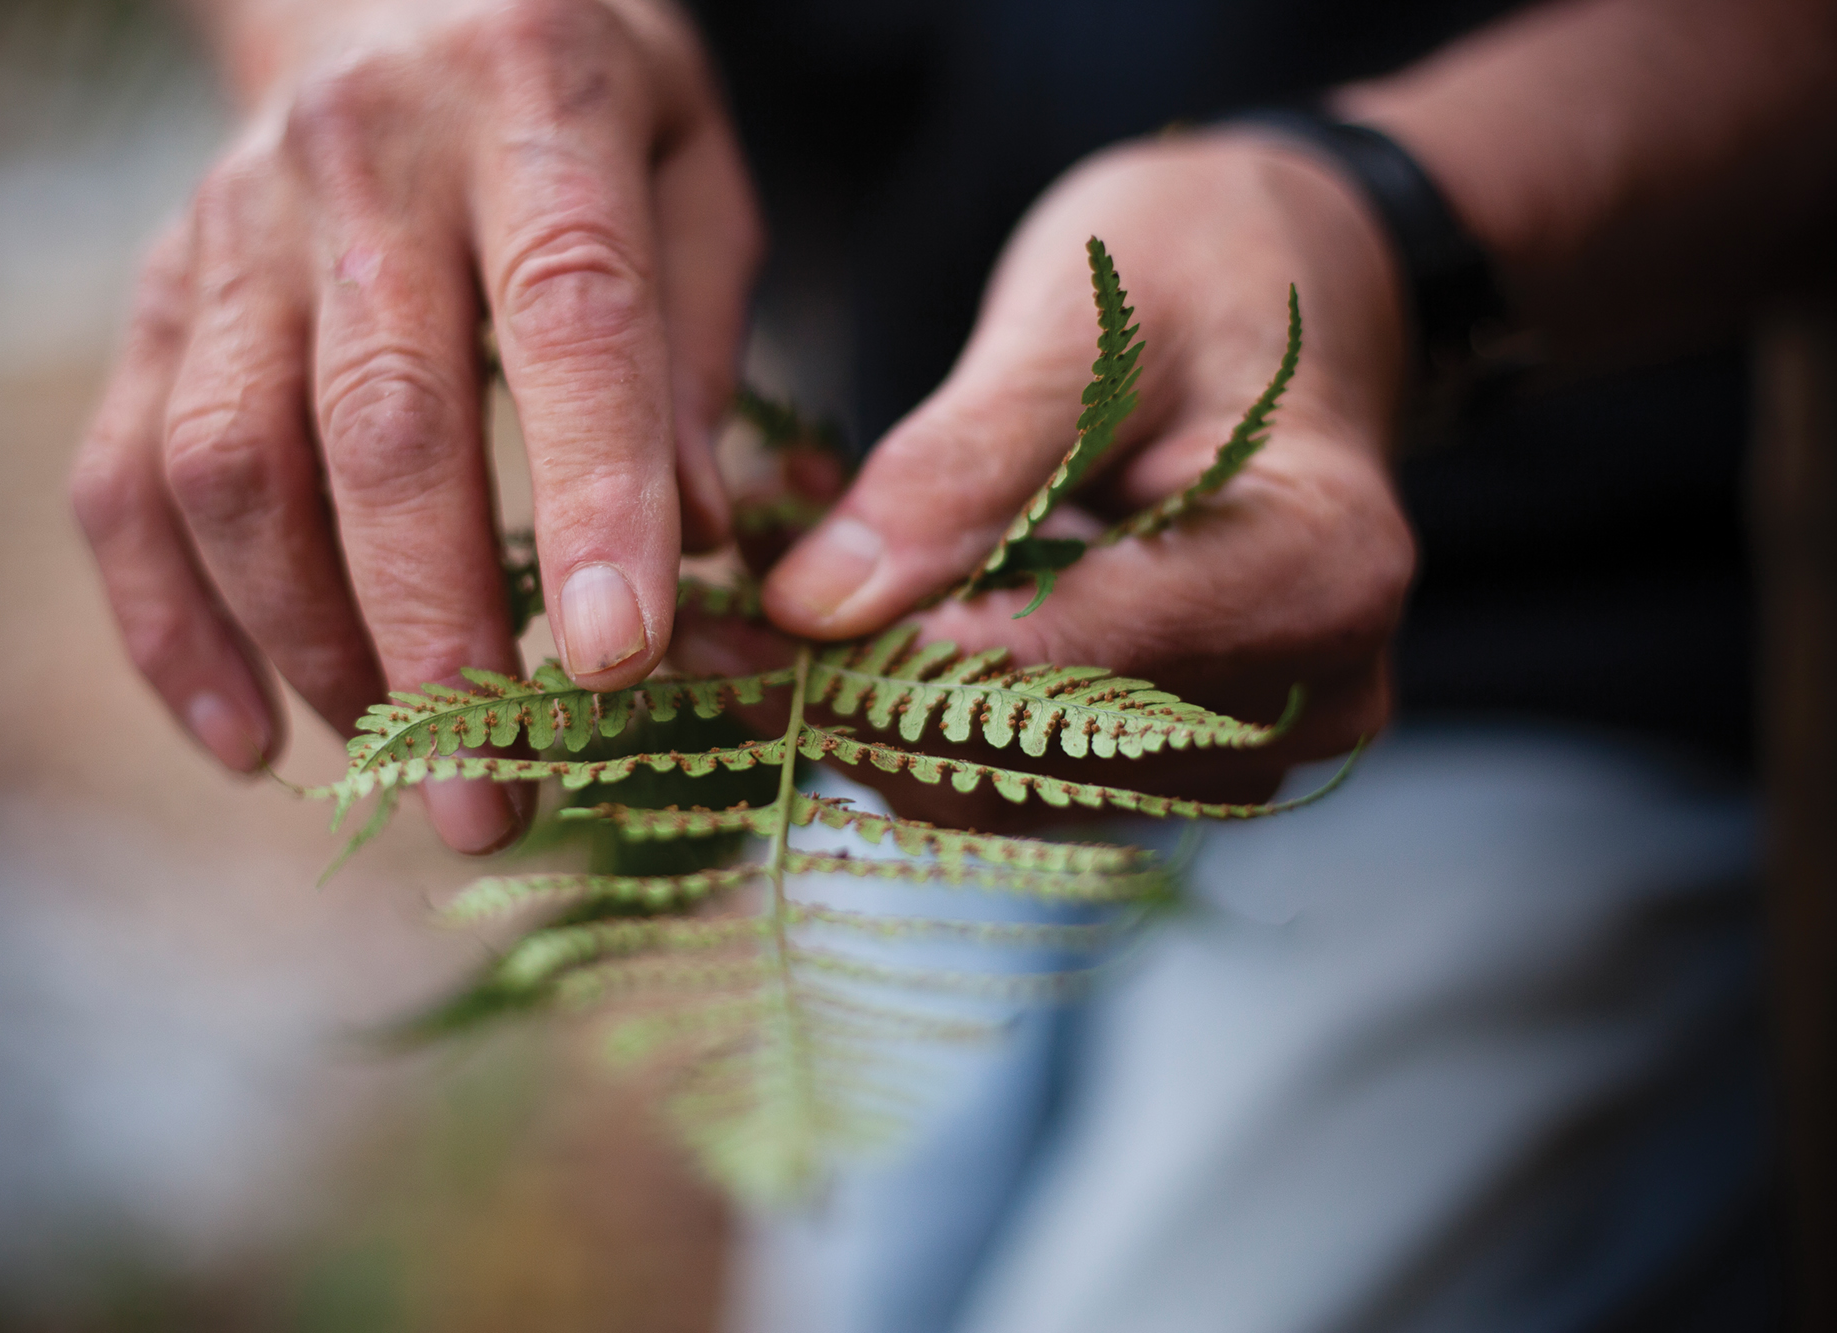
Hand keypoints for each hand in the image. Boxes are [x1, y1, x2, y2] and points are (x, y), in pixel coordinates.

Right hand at [70, 0, 761, 851]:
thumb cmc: (585, 104)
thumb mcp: (694, 176)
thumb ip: (696, 349)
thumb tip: (700, 547)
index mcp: (535, 104)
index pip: (569, 314)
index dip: (593, 493)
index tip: (623, 660)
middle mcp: (363, 159)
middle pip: (379, 423)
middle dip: (438, 634)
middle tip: (496, 796)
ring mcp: (235, 232)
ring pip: (233, 464)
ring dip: (311, 644)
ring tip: (402, 768)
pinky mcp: (158, 298)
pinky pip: (125, 474)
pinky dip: (170, 626)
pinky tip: (246, 738)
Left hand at [760, 131, 1417, 812]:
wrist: (1294, 284)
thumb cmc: (1202, 266)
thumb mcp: (1083, 320)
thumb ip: (961, 466)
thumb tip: (814, 609)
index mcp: (1312, 572)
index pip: (1051, 674)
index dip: (871, 663)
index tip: (732, 620)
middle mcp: (1307, 696)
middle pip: (1020, 760)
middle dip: (846, 693)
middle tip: (716, 613)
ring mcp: (1254, 746)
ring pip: (999, 785)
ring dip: (865, 701)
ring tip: (776, 585)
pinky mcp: (1189, 758)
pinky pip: (1018, 768)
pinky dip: (917, 701)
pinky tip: (851, 609)